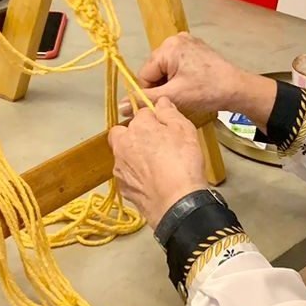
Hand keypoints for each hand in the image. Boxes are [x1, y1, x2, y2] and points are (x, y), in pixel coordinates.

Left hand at [108, 98, 204, 227]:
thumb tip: (161, 102)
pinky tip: (152, 180)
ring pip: (122, 154)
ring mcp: (120, 167)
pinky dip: (135, 175)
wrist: (177, 203)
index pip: (142, 113)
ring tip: (156, 165)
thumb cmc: (183, 164)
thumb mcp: (185, 130)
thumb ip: (170, 112)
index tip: (165, 125)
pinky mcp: (123, 187)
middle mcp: (123, 145)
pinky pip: (126, 174)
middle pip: (122, 132)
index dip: (154, 118)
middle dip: (133, 134)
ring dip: (133, 155)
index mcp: (138, 127)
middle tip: (155, 143)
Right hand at [120, 32, 276, 126]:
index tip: (161, 103)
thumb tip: (121, 107)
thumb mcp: (174, 96)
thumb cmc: (208, 91)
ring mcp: (187, 42)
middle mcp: (175, 39)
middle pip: (155, 69)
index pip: (145, 73)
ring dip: (170, 83)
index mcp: (168, 47)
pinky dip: (179, 77)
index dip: (149, 92)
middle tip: (175, 99)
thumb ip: (146, 99)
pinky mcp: (195, 48)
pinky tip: (190, 86)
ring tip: (184, 93)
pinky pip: (177, 64)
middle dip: (161, 86)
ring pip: (165, 69)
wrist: (237, 89)